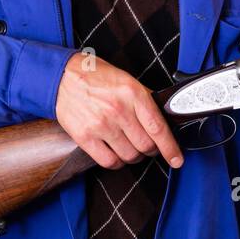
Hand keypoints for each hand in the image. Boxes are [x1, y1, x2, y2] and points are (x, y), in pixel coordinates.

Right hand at [55, 52, 182, 169]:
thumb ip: (146, 99)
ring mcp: (101, 124)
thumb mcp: (127, 80)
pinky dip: (117, 162)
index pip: (158, 128)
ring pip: (130, 156)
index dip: (170, 148)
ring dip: (134, 156)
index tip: (176, 159)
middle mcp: (118, 110)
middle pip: (146, 145)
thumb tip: (164, 119)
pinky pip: (109, 161)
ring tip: (130, 147)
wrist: (62, 76)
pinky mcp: (84, 136)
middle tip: (147, 146)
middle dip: (151, 150)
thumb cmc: (97, 77)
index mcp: (133, 94)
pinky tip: (116, 153)